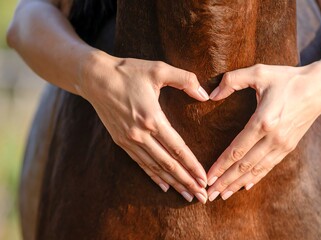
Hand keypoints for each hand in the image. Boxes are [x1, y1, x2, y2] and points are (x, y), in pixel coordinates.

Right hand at [79, 53, 209, 202]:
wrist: (95, 78)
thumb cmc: (129, 71)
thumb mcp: (158, 69)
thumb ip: (185, 80)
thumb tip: (205, 95)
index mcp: (152, 118)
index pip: (177, 148)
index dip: (192, 166)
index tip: (204, 180)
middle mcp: (140, 134)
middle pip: (168, 164)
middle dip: (187, 182)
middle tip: (201, 197)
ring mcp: (129, 140)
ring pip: (155, 167)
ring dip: (173, 183)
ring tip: (187, 195)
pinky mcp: (121, 141)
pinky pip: (141, 163)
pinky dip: (154, 176)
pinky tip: (164, 186)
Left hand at [206, 63, 320, 200]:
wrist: (320, 88)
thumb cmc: (287, 78)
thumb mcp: (259, 72)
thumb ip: (232, 80)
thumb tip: (211, 95)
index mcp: (264, 120)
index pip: (237, 149)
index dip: (221, 165)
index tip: (207, 177)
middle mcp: (274, 138)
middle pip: (244, 165)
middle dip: (225, 181)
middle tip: (209, 195)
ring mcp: (283, 144)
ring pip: (256, 170)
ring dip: (238, 184)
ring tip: (222, 195)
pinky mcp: (289, 146)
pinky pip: (269, 166)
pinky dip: (256, 177)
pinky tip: (245, 186)